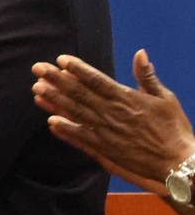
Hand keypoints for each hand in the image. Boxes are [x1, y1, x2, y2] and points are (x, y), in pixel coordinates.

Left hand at [32, 50, 194, 194]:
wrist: (178, 162)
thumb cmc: (174, 129)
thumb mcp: (165, 98)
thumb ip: (147, 76)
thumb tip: (140, 52)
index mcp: (126, 98)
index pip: (96, 80)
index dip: (77, 69)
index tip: (61, 59)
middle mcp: (113, 114)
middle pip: (79, 93)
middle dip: (56, 79)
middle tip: (37, 68)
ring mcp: (107, 132)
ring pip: (75, 113)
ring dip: (54, 101)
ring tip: (37, 89)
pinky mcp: (105, 150)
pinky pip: (81, 138)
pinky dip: (65, 130)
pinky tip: (50, 121)